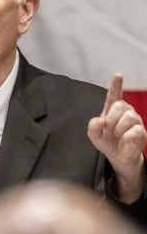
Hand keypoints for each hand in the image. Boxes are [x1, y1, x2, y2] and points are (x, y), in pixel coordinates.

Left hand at [88, 74, 146, 202]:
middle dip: (112, 118)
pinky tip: (124, 140)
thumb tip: (99, 120)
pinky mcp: (141, 131)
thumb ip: (93, 127)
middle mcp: (124, 112)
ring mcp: (134, 120)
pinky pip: (134, 130)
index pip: (114, 95)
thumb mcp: (94, 136)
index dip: (116, 85)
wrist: (118, 157)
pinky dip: (126, 137)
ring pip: (129, 116)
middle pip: (120, 105)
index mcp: (111, 111)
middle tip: (109, 129)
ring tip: (117, 135)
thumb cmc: (108, 143)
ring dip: (119, 128)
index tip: (118, 75)